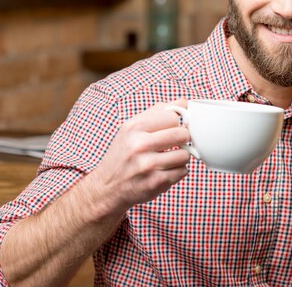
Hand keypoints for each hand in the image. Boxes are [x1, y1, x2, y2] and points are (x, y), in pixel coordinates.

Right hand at [90, 99, 190, 216]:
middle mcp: (140, 144)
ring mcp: (148, 165)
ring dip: (180, 157)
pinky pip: (183, 171)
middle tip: (174, 144)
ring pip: (185, 154)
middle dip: (183, 139)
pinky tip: (164, 171)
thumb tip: (185, 103)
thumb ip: (156, 113)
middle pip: (182, 134)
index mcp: (134, 127)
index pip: (173, 116)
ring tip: (167, 159)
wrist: (106, 189)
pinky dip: (177, 172)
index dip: (176, 123)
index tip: (173, 128)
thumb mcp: (131, 129)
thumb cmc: (123, 155)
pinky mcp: (156, 182)